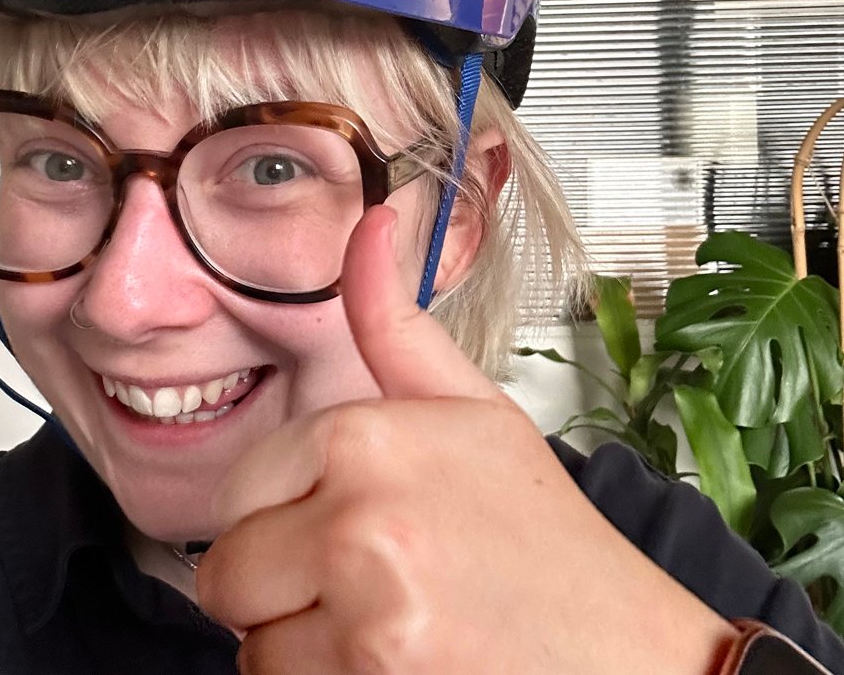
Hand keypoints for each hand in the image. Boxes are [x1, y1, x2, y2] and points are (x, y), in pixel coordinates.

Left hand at [196, 206, 735, 674]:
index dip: (283, 515)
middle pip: (228, 570)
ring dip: (300, 641)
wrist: (628, 651)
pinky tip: (392, 659)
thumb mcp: (471, 409)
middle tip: (362, 580)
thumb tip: (370, 225)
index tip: (339, 523)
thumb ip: (393, 322)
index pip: (238, 489)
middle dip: (280, 583)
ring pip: (250, 642)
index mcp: (367, 436)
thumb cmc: (542, 533)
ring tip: (383, 619)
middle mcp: (359, 519)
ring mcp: (366, 612)